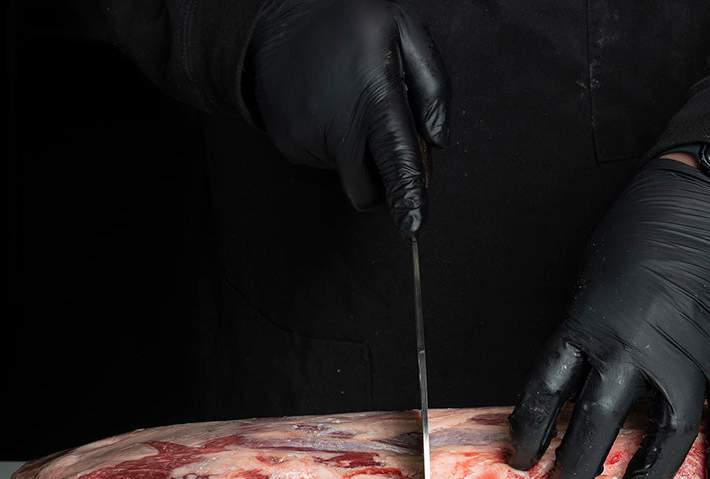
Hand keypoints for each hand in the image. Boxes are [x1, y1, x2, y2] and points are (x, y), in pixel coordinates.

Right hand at [245, 0, 450, 235]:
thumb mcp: (403, 29)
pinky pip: (323, 162)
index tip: (413, 227)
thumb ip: (433, 85)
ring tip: (348, 104)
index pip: (395, 158)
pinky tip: (327, 108)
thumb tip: (437, 142)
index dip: (406, 196)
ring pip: (347, 175)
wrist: (273, 16)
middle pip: (368, 189)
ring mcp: (307, 137)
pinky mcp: (288, 144)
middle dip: (383, 183)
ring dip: (357, 153)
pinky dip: (333, 145)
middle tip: (385, 140)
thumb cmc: (348, 22)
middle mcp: (336, 124)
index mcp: (373, 95)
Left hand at [506, 157, 709, 478]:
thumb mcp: (593, 279)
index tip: (520, 458)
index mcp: (588, 322)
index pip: (547, 391)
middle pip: (598, 423)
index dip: (531, 432)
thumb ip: (585, 334)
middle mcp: (633, 346)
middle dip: (576, 467)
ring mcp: (686, 357)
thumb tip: (576, 383)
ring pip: (663, 436)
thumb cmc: (642, 231)